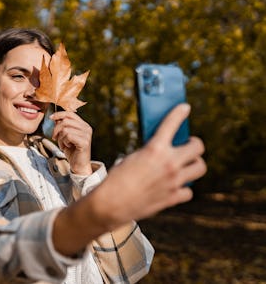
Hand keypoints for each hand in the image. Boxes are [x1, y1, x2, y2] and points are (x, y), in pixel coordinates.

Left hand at [49, 111, 92, 174]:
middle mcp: (86, 128)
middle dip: (56, 129)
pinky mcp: (84, 142)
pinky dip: (64, 142)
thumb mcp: (65, 137)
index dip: (59, 114)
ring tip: (63, 144)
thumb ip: (62, 127)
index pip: (70, 114)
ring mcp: (87, 135)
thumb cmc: (72, 151)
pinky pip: (68, 136)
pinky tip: (67, 146)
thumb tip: (55, 118)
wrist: (79, 165)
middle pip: (66, 121)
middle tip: (54, 137)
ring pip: (66, 129)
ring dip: (60, 138)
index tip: (50, 118)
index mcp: (83, 125)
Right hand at [93, 104, 206, 227]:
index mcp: (155, 149)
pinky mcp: (173, 197)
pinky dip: (183, 188)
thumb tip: (164, 149)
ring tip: (187, 164)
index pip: (172, 123)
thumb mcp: (132, 157)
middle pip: (198, 147)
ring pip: (200, 167)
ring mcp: (174, 181)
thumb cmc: (118, 179)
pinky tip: (176, 186)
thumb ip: (151, 152)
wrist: (112, 203)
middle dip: (194, 144)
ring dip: (195, 164)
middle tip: (188, 145)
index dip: (179, 112)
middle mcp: (169, 163)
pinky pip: (188, 190)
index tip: (185, 108)